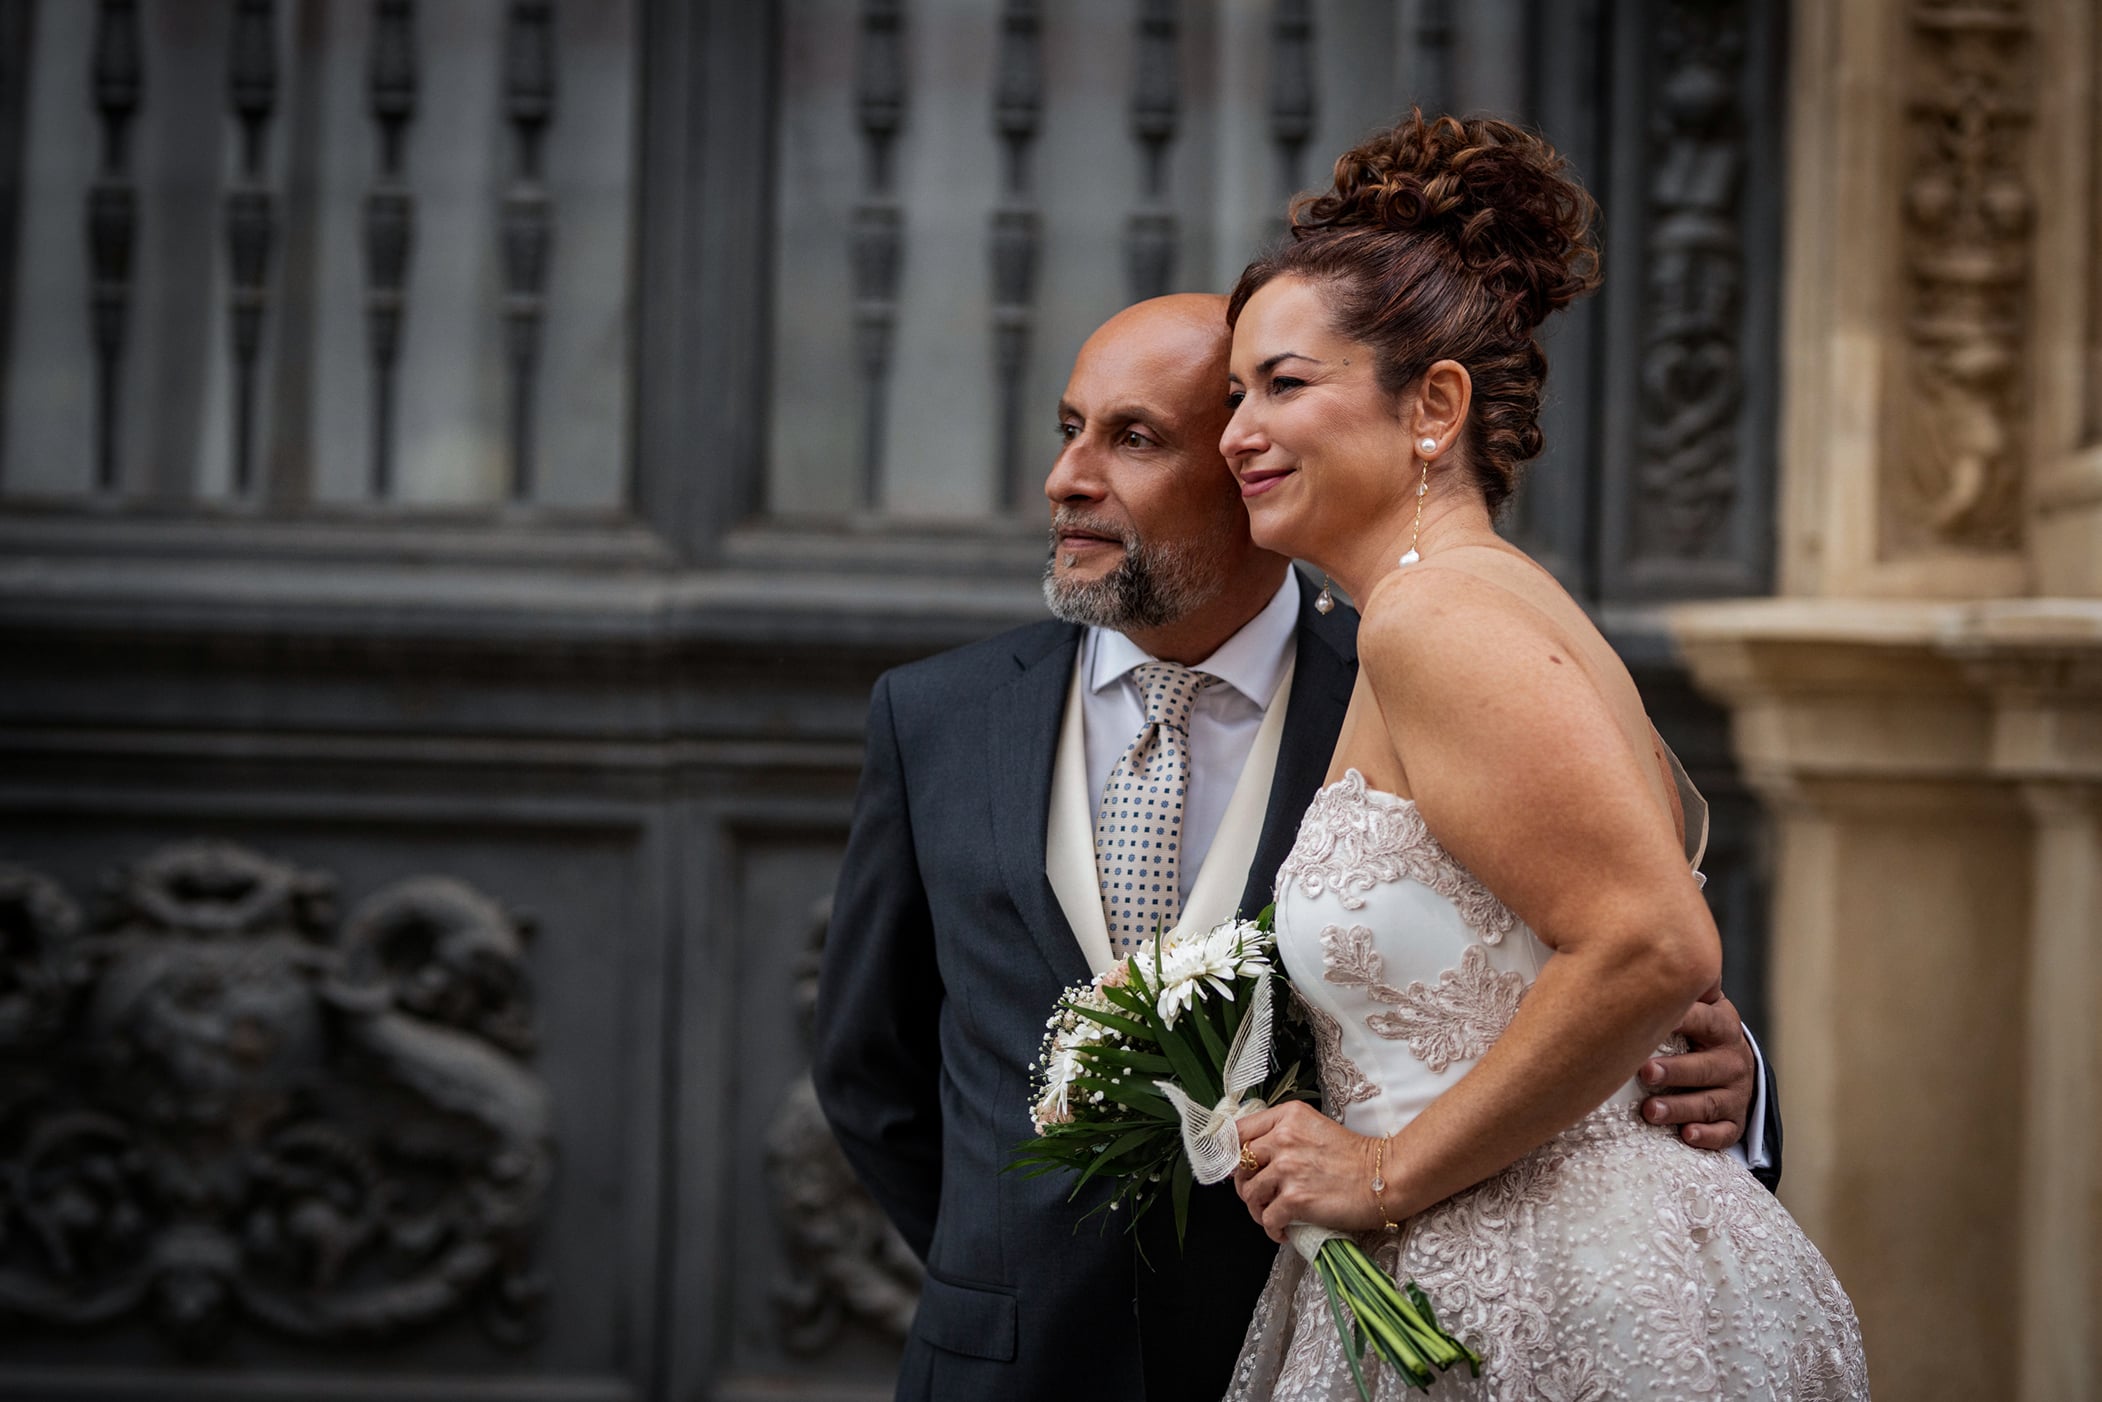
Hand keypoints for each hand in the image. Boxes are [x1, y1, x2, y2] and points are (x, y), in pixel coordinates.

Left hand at [1230, 1101, 1382, 1243]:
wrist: (1384, 1178)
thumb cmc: (1354, 1157)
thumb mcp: (1314, 1129)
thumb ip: (1283, 1135)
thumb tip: (1252, 1157)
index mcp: (1287, 1117)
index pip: (1238, 1130)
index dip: (1230, 1151)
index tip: (1233, 1165)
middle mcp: (1283, 1139)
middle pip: (1239, 1163)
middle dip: (1243, 1183)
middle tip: (1258, 1195)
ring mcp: (1288, 1169)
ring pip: (1249, 1193)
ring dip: (1257, 1209)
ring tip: (1272, 1215)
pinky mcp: (1295, 1198)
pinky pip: (1267, 1218)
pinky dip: (1272, 1229)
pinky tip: (1284, 1231)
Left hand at [1639, 988, 1753, 1150]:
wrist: (1727, 1061)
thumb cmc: (1689, 1028)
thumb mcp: (1686, 1004)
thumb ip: (1663, 986)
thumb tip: (1612, 950)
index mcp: (1720, 1022)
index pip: (1704, 1018)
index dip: (1682, 1019)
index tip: (1656, 1021)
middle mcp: (1732, 1056)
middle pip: (1706, 1065)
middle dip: (1675, 1070)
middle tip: (1644, 1072)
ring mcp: (1736, 1090)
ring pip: (1711, 1101)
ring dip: (1680, 1107)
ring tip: (1649, 1111)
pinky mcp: (1735, 1119)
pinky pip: (1725, 1131)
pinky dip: (1707, 1135)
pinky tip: (1686, 1134)